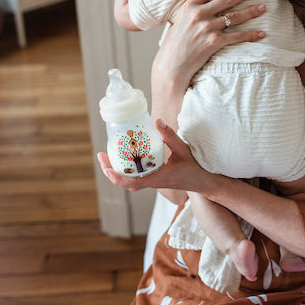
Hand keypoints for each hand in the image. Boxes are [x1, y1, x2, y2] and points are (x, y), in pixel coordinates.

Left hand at [97, 119, 213, 193]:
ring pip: (130, 179)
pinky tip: (125, 156)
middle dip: (111, 170)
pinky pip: (137, 175)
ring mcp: (153, 181)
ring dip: (117, 169)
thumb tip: (157, 121)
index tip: (106, 169)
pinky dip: (128, 167)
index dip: (118, 178)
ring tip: (108, 154)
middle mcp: (153, 182)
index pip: (133, 183)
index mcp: (159, 178)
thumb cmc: (194, 168)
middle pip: (126, 181)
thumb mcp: (183, 150)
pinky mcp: (154, 178)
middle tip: (101, 155)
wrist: (203, 181)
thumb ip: (170, 136)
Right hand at [151, 0, 266, 104]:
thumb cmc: (173, 45)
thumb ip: (191, 11)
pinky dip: (251, 35)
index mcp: (189, 6)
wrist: (171, 66)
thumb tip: (202, 4)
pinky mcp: (215, 42)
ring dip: (251, 11)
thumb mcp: (178, 21)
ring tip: (263, 7)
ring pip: (235, 17)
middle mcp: (199, 14)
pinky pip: (237, 36)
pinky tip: (261, 33)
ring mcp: (208, 28)